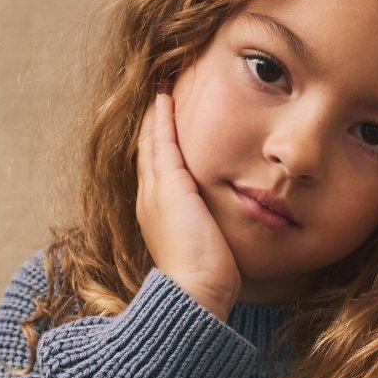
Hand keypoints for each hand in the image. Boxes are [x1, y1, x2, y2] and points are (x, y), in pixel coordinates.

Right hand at [135, 91, 241, 319]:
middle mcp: (150, 199)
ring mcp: (155, 191)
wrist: (195, 296)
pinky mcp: (168, 186)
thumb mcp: (209, 249)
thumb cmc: (208, 283)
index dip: (161, 141)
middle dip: (155, 119)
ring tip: (166, 82)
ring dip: (156, 110)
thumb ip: (212, 230)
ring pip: (150, 140)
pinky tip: (167, 94)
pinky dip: (162, 116)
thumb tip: (229, 229)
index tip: (170, 116)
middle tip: (163, 88)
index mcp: (159, 213)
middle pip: (147, 148)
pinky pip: (160, 140)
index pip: (157, 167)